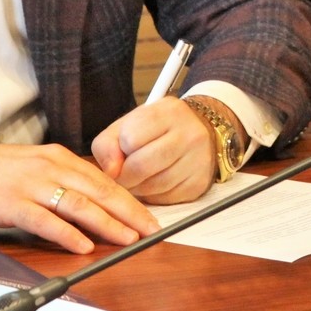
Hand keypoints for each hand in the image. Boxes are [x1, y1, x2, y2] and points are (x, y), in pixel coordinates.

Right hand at [0, 133, 157, 253]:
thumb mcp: (30, 167)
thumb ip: (58, 179)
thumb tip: (86, 200)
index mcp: (55, 156)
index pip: (102, 179)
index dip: (128, 199)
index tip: (147, 216)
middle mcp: (48, 166)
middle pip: (98, 190)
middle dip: (128, 212)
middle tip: (150, 230)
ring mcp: (29, 184)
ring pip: (78, 204)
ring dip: (107, 223)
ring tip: (127, 238)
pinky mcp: (10, 203)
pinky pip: (45, 220)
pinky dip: (68, 233)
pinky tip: (83, 245)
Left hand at [92, 97, 242, 203]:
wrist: (202, 132)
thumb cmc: (158, 129)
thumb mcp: (130, 124)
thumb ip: (108, 144)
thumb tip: (111, 172)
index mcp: (168, 111)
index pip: (130, 138)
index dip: (120, 149)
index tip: (124, 150)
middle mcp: (189, 133)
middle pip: (141, 166)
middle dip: (124, 175)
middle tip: (123, 173)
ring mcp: (198, 159)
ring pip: (153, 186)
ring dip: (138, 187)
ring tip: (139, 178)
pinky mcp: (199, 183)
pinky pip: (165, 198)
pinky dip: (153, 195)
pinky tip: (155, 183)